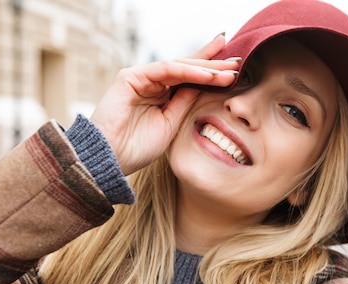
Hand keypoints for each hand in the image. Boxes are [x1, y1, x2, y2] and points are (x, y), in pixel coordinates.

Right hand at [90, 34, 238, 175]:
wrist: (111, 159)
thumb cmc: (137, 148)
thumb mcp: (172, 124)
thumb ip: (185, 103)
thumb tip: (207, 84)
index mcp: (160, 95)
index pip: (189, 78)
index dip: (211, 72)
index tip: (235, 70)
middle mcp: (150, 83)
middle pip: (186, 67)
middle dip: (212, 63)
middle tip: (237, 60)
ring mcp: (140, 77)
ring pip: (178, 66)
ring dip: (206, 68)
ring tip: (229, 70)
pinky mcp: (130, 77)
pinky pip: (165, 70)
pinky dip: (188, 72)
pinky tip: (208, 75)